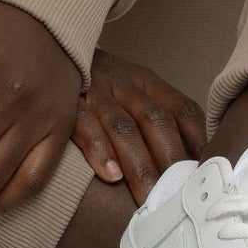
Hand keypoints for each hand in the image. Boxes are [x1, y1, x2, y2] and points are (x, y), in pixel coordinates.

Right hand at [73, 46, 208, 205]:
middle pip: (156, 121)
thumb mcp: (127, 90)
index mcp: (145, 81)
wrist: (46, 49)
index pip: (183, 110)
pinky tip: (110, 175)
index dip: (197, 143)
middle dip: (170, 161)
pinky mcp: (66, 102)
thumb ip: (153, 119)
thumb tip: (185, 163)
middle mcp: (124, 83)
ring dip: (140, 165)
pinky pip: (85, 125)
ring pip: (124, 128)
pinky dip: (99, 149)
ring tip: (150, 197)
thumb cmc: (93, 84)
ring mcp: (95, 91)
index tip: (201, 174)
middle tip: (178, 196)